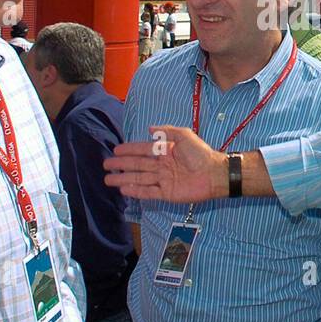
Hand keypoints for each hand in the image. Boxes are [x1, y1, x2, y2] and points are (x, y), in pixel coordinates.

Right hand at [105, 125, 224, 202]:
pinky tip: (124, 189)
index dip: (129, 150)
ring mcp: (163, 180)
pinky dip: (136, 191)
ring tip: (109, 179)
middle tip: (106, 165)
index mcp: (165, 151)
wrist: (214, 173)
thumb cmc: (200, 153)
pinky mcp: (166, 193)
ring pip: (139, 179)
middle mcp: (162, 165)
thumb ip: (166, 131)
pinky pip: (148, 192)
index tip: (115, 151)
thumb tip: (149, 128)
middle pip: (137, 165)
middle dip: (122, 165)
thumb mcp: (184, 135)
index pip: (143, 150)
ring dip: (124, 179)